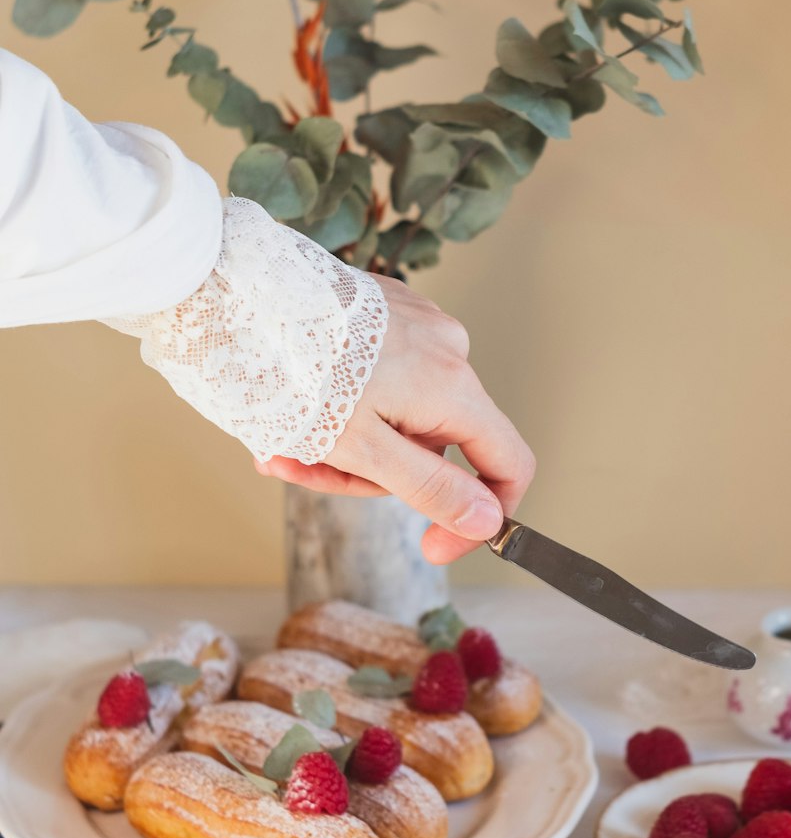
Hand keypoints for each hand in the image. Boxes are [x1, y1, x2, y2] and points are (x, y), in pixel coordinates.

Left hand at [255, 276, 534, 563]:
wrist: (233, 290)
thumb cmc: (289, 370)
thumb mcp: (360, 448)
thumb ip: (431, 488)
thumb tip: (487, 520)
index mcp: (451, 386)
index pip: (509, 463)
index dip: (482, 517)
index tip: (435, 546)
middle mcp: (448, 349)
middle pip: (436, 445)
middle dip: (374, 474)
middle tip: (306, 471)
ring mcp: (417, 324)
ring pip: (401, 416)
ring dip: (346, 442)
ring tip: (282, 443)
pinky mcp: (384, 310)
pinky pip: (382, 378)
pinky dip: (343, 403)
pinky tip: (294, 404)